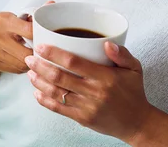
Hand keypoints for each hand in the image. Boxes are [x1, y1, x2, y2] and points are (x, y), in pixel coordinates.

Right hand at [0, 1, 54, 73]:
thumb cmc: (5, 28)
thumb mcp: (17, 19)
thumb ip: (34, 15)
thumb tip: (51, 4)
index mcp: (3, 19)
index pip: (29, 30)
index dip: (41, 37)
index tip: (46, 40)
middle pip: (26, 51)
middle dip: (37, 54)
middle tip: (43, 54)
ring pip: (21, 63)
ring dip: (31, 63)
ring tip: (35, 59)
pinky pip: (14, 70)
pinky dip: (22, 68)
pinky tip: (24, 63)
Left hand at [25, 42, 151, 143]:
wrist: (138, 123)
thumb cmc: (133, 91)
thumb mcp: (134, 68)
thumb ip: (122, 53)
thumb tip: (107, 43)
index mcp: (105, 77)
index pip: (74, 63)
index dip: (54, 54)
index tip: (41, 46)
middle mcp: (94, 92)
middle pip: (60, 77)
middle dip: (41, 66)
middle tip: (30, 57)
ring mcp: (87, 107)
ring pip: (56, 93)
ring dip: (39, 81)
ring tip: (30, 72)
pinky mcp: (82, 119)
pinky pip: (59, 109)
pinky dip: (45, 100)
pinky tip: (36, 91)